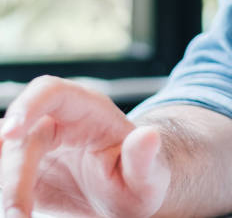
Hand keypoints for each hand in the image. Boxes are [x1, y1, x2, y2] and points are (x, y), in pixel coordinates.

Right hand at [0, 75, 169, 217]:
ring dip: (3, 187)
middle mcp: (57, 122)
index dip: (28, 106)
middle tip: (17, 216)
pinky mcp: (22, 169)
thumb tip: (148, 135)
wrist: (128, 196)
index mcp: (90, 110)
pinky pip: (3, 175)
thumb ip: (145, 159)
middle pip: (19, 138)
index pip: (52, 92)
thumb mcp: (150, 175)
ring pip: (4, 155)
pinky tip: (12, 213)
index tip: (10, 134)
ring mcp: (37, 144)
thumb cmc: (142, 178)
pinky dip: (3, 193)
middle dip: (12, 178)